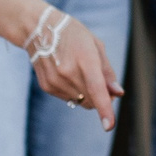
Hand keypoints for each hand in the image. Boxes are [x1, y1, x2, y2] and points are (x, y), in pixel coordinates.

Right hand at [26, 10, 120, 129]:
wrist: (38, 29)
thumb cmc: (73, 35)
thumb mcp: (95, 45)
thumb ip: (107, 72)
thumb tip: (117, 94)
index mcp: (85, 59)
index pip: (96, 89)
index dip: (105, 108)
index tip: (109, 126)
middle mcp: (68, 72)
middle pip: (92, 99)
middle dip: (102, 97)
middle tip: (101, 82)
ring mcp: (55, 81)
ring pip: (81, 101)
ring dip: (87, 95)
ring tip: (80, 72)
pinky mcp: (47, 86)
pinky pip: (68, 99)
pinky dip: (74, 92)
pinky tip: (67, 74)